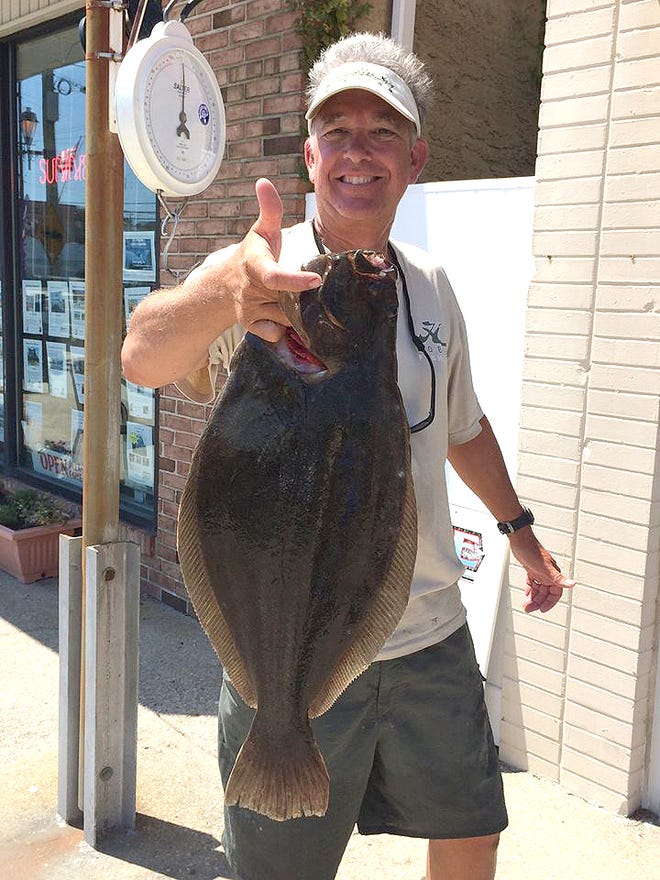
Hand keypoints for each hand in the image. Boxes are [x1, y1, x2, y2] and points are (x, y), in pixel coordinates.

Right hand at [195, 178, 321, 342]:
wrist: (224, 284)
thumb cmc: (253, 255)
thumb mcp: (261, 232)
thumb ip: (269, 210)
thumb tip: (264, 182)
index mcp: (256, 266)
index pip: (274, 277)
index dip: (294, 281)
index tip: (315, 280)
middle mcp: (251, 291)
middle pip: (288, 301)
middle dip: (304, 300)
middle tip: (315, 292)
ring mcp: (250, 310)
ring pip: (286, 319)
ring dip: (297, 314)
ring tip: (299, 301)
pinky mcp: (251, 326)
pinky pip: (276, 334)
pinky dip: (284, 329)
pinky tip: (286, 317)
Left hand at [507, 527, 575, 612]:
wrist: (520, 540)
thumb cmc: (533, 551)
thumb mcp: (546, 568)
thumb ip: (558, 578)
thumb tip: (572, 584)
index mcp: (553, 575)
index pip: (555, 593)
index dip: (549, 603)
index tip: (542, 610)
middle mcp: (548, 574)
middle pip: (545, 593)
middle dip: (538, 602)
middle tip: (529, 609)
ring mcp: (539, 572)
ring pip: (538, 589)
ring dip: (533, 597)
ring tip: (526, 605)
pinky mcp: (532, 569)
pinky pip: (533, 582)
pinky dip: (530, 589)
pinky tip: (527, 594)